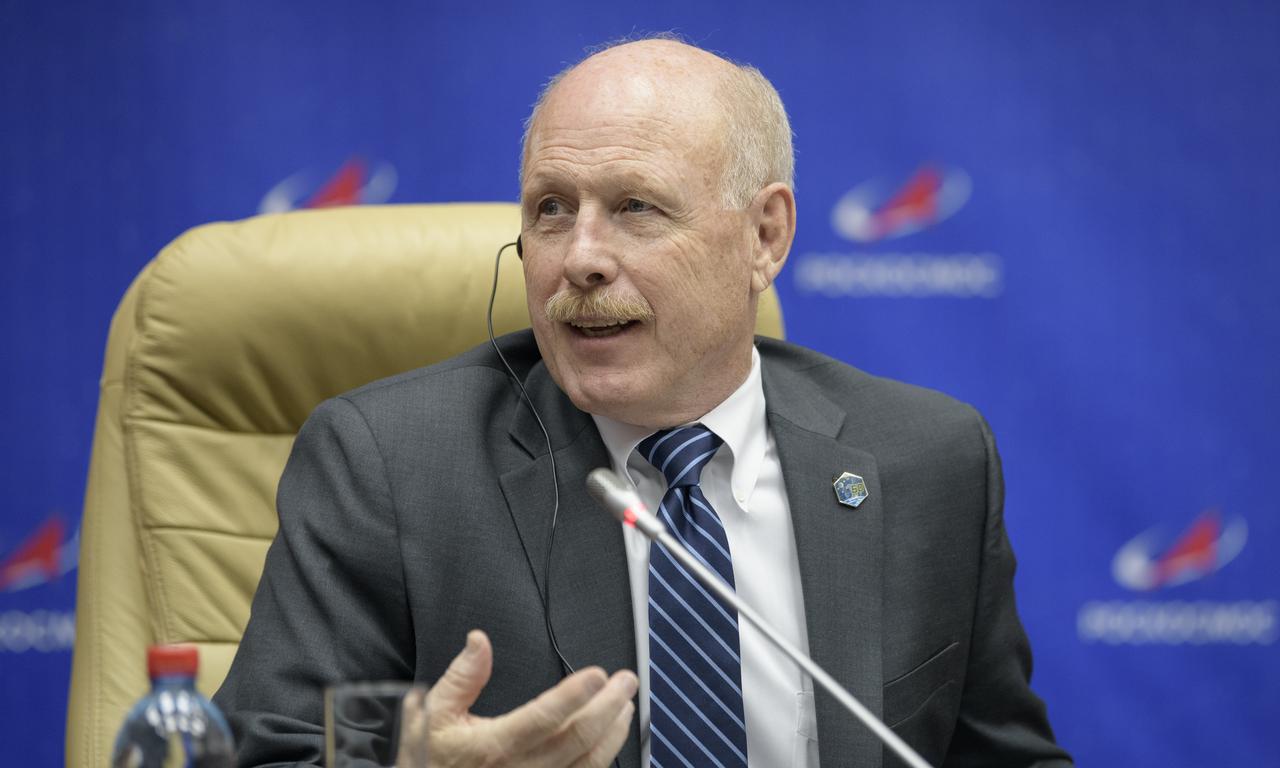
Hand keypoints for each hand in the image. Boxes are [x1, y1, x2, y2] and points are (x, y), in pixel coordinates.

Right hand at [397, 630, 636, 767]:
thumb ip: (461, 678)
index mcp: (492, 747)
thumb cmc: (428, 759)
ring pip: (587, 764)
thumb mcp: (430, 714)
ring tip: (626, 706)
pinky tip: (611, 741)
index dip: (575, 695)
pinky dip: (601, 760)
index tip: (600, 674)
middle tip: (626, 681)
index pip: (544, 718)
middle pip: (576, 740)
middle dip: (607, 707)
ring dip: (612, 734)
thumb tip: (480, 641)